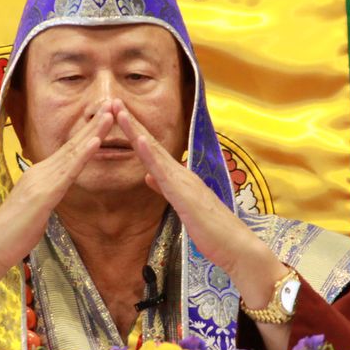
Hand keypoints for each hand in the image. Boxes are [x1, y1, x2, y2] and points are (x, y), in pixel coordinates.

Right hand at [0, 101, 114, 273]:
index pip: (68, 150)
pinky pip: (68, 172)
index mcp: (39, 175)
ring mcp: (40, 181)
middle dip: (93, 123)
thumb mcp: (36, 209)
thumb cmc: (14, 234)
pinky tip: (96, 141)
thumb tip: (56, 191)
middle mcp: (39, 172)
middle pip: (72, 144)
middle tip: (112, 102)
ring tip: (109, 113)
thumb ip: (47, 196)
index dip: (87, 132)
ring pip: (72, 152)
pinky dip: (83, 155)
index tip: (103, 116)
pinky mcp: (43, 194)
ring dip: (93, 131)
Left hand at [110, 99, 284, 308]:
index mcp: (179, 177)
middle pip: (151, 144)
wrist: (236, 247)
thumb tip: (149, 176)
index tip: (120, 116)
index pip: (153, 152)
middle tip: (113, 102)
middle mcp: (182, 173)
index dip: (136, 133)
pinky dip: (151, 154)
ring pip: (155, 151)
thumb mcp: (182, 207)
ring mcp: (184, 181)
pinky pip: (164, 171)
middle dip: (132, 123)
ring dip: (137, 130)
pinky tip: (140, 140)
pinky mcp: (184, 194)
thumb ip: (166, 189)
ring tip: (120, 112)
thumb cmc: (212, 231)